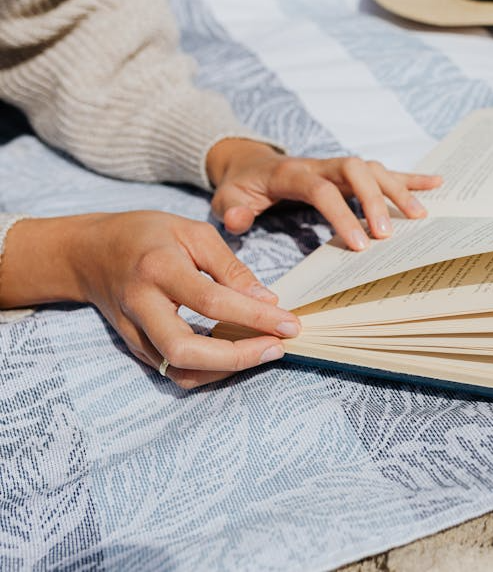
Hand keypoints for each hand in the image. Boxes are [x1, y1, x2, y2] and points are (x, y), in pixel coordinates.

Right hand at [0, 212, 300, 388]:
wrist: (90, 252)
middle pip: (185, 350)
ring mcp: (133, 331)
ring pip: (177, 369)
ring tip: (263, 353)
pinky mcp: (134, 347)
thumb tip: (268, 302)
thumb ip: (231, 268)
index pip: (211, 302)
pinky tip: (237, 357)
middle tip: (277, 348)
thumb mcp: (194, 233)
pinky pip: (173, 371)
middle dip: (237, 357)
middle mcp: (141, 305)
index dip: (255, 317)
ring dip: (225, 370)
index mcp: (158, 268)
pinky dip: (209, 371)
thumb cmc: (148, 235)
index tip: (290, 324)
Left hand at [206, 140, 442, 249]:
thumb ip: (232, 209)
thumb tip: (241, 218)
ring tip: (420, 217)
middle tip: (388, 235)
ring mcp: (338, 166)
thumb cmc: (241, 186)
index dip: (342, 214)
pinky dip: (411, 177)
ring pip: (374, 170)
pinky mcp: (351, 173)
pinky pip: (385, 171)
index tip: (359, 244)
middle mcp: (322, 164)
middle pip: (356, 171)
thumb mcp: (227, 197)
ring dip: (398, 190)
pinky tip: (437, 184)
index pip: (323, 190)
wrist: (249, 162)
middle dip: (375, 200)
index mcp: (293, 173)